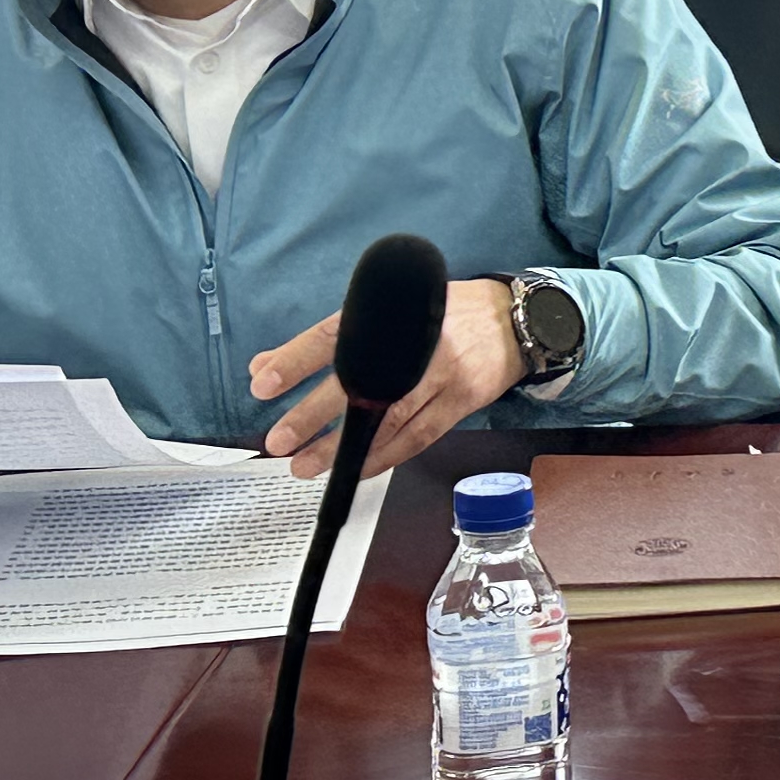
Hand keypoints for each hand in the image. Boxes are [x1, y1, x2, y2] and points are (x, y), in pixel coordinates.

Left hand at [253, 281, 528, 482]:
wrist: (516, 319)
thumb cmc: (445, 314)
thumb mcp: (391, 311)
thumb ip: (330, 340)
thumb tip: (266, 366)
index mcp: (394, 313)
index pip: (337, 335)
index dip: (297, 360)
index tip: (263, 383)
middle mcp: (417, 342)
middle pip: (360, 381)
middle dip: (314, 414)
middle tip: (279, 439)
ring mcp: (442, 374)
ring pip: (387, 417)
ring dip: (344, 446)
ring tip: (306, 466)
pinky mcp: (462, 400)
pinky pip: (418, 436)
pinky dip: (384, 456)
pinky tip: (357, 468)